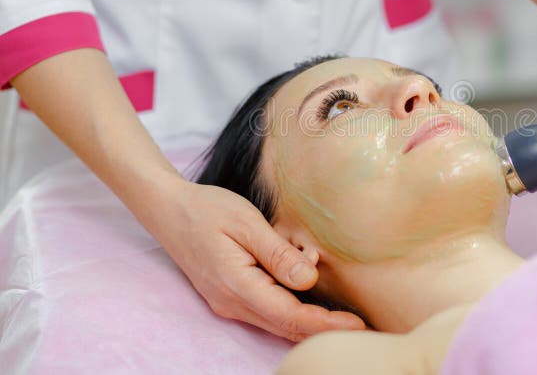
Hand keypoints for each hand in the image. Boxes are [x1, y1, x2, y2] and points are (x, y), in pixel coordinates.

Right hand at [149, 179, 365, 340]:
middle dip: (325, 330)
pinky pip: (268, 311)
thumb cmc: (208, 209)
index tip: (356, 324)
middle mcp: (232, 302)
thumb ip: (277, 253)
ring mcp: (230, 302)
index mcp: (237, 285)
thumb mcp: (246, 223)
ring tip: (346, 317)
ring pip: (278, 323)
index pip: (288, 315)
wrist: (168, 210)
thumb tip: (309, 279)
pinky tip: (313, 296)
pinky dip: (293, 309)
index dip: (325, 324)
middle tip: (363, 327)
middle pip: (286, 327)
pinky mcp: (231, 296)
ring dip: (310, 321)